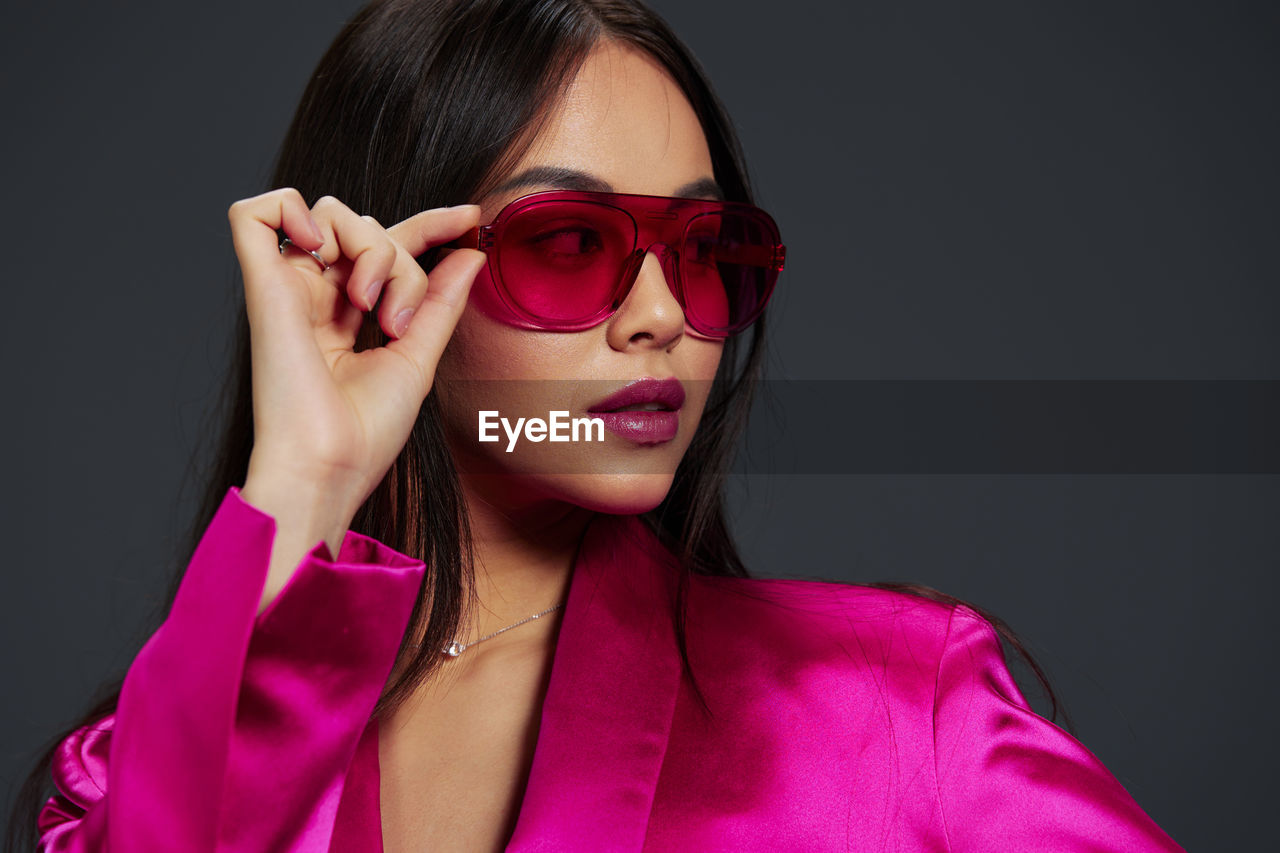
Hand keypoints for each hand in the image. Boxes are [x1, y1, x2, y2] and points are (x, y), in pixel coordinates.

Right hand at [229, 188, 485, 528]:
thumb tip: (470, 252)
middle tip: (400, 321)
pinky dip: (289, 208)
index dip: (430, 225)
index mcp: (348, 314)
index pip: (390, 245)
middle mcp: (316, 296)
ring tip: (368, 304)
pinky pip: (254, 212)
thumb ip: (441, 302)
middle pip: (369, 226)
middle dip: (404, 258)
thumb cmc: (364, 433)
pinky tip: (319, 247)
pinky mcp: (261, 287)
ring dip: (370, 247)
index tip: (470, 219)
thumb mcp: (419, 357)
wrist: (330, 466)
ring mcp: (287, 289)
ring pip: (331, 212)